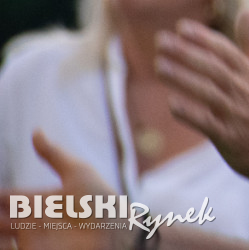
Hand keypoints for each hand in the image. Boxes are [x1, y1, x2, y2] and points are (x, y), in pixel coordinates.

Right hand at [0, 131, 131, 249]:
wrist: (116, 231)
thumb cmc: (100, 200)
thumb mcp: (77, 172)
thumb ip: (54, 154)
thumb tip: (35, 131)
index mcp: (39, 202)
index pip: (7, 198)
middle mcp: (32, 222)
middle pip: (1, 219)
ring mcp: (33, 241)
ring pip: (3, 239)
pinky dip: (4, 247)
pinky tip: (4, 242)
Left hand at [155, 12, 248, 180]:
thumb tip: (246, 11)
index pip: (227, 50)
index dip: (204, 38)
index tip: (181, 26)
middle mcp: (247, 91)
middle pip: (214, 68)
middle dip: (187, 53)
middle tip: (161, 41)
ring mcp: (238, 114)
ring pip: (208, 92)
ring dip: (182, 78)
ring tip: (158, 65)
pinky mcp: (229, 137)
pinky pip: (206, 122)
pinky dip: (189, 112)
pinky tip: (171, 102)